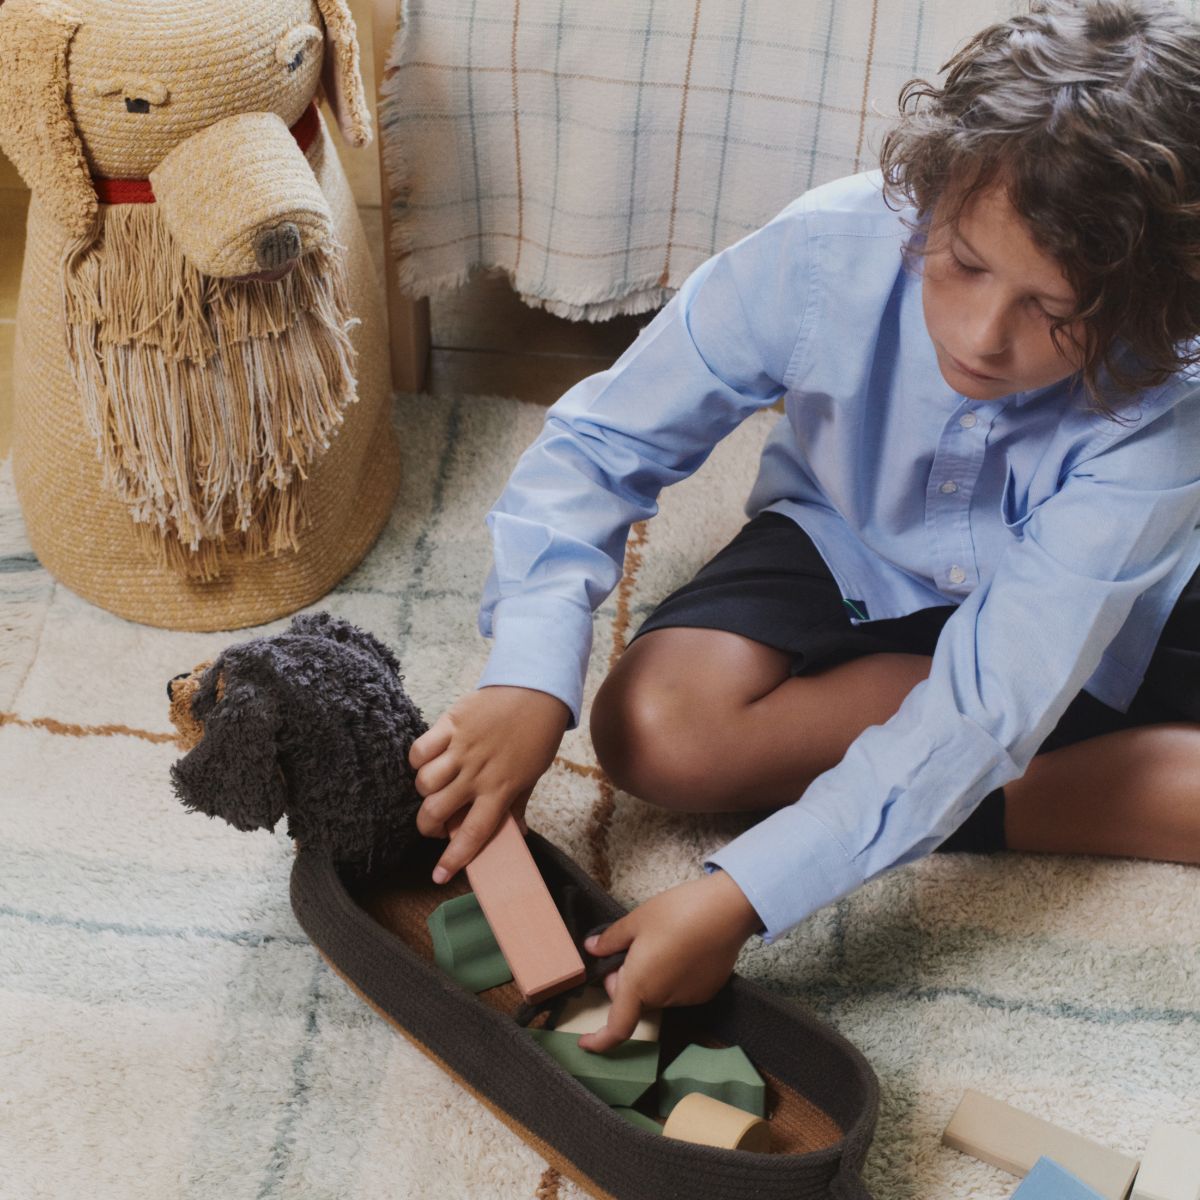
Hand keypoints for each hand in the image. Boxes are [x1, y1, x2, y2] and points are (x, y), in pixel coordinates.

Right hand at [409, 685, 570, 883]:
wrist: (535, 691)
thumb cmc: (536, 736)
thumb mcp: (532, 776)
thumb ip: (517, 805)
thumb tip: (517, 836)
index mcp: (500, 789)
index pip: (472, 833)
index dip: (453, 859)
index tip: (438, 875)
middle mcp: (477, 773)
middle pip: (435, 811)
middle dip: (427, 827)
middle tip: (434, 825)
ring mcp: (461, 748)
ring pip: (423, 782)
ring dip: (423, 791)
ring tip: (433, 789)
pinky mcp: (450, 725)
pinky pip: (420, 749)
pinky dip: (418, 759)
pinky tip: (426, 761)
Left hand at [576, 870, 763, 1053]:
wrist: (726, 910)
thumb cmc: (677, 912)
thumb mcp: (636, 920)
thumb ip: (611, 940)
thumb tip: (592, 949)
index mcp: (639, 985)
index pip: (616, 1028)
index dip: (598, 1041)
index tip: (585, 1042)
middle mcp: (663, 999)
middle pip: (635, 1000)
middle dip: (627, 980)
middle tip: (631, 947)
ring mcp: (688, 998)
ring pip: (658, 993)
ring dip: (651, 976)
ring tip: (663, 940)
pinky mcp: (707, 991)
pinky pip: (680, 989)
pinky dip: (673, 976)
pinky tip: (683, 947)